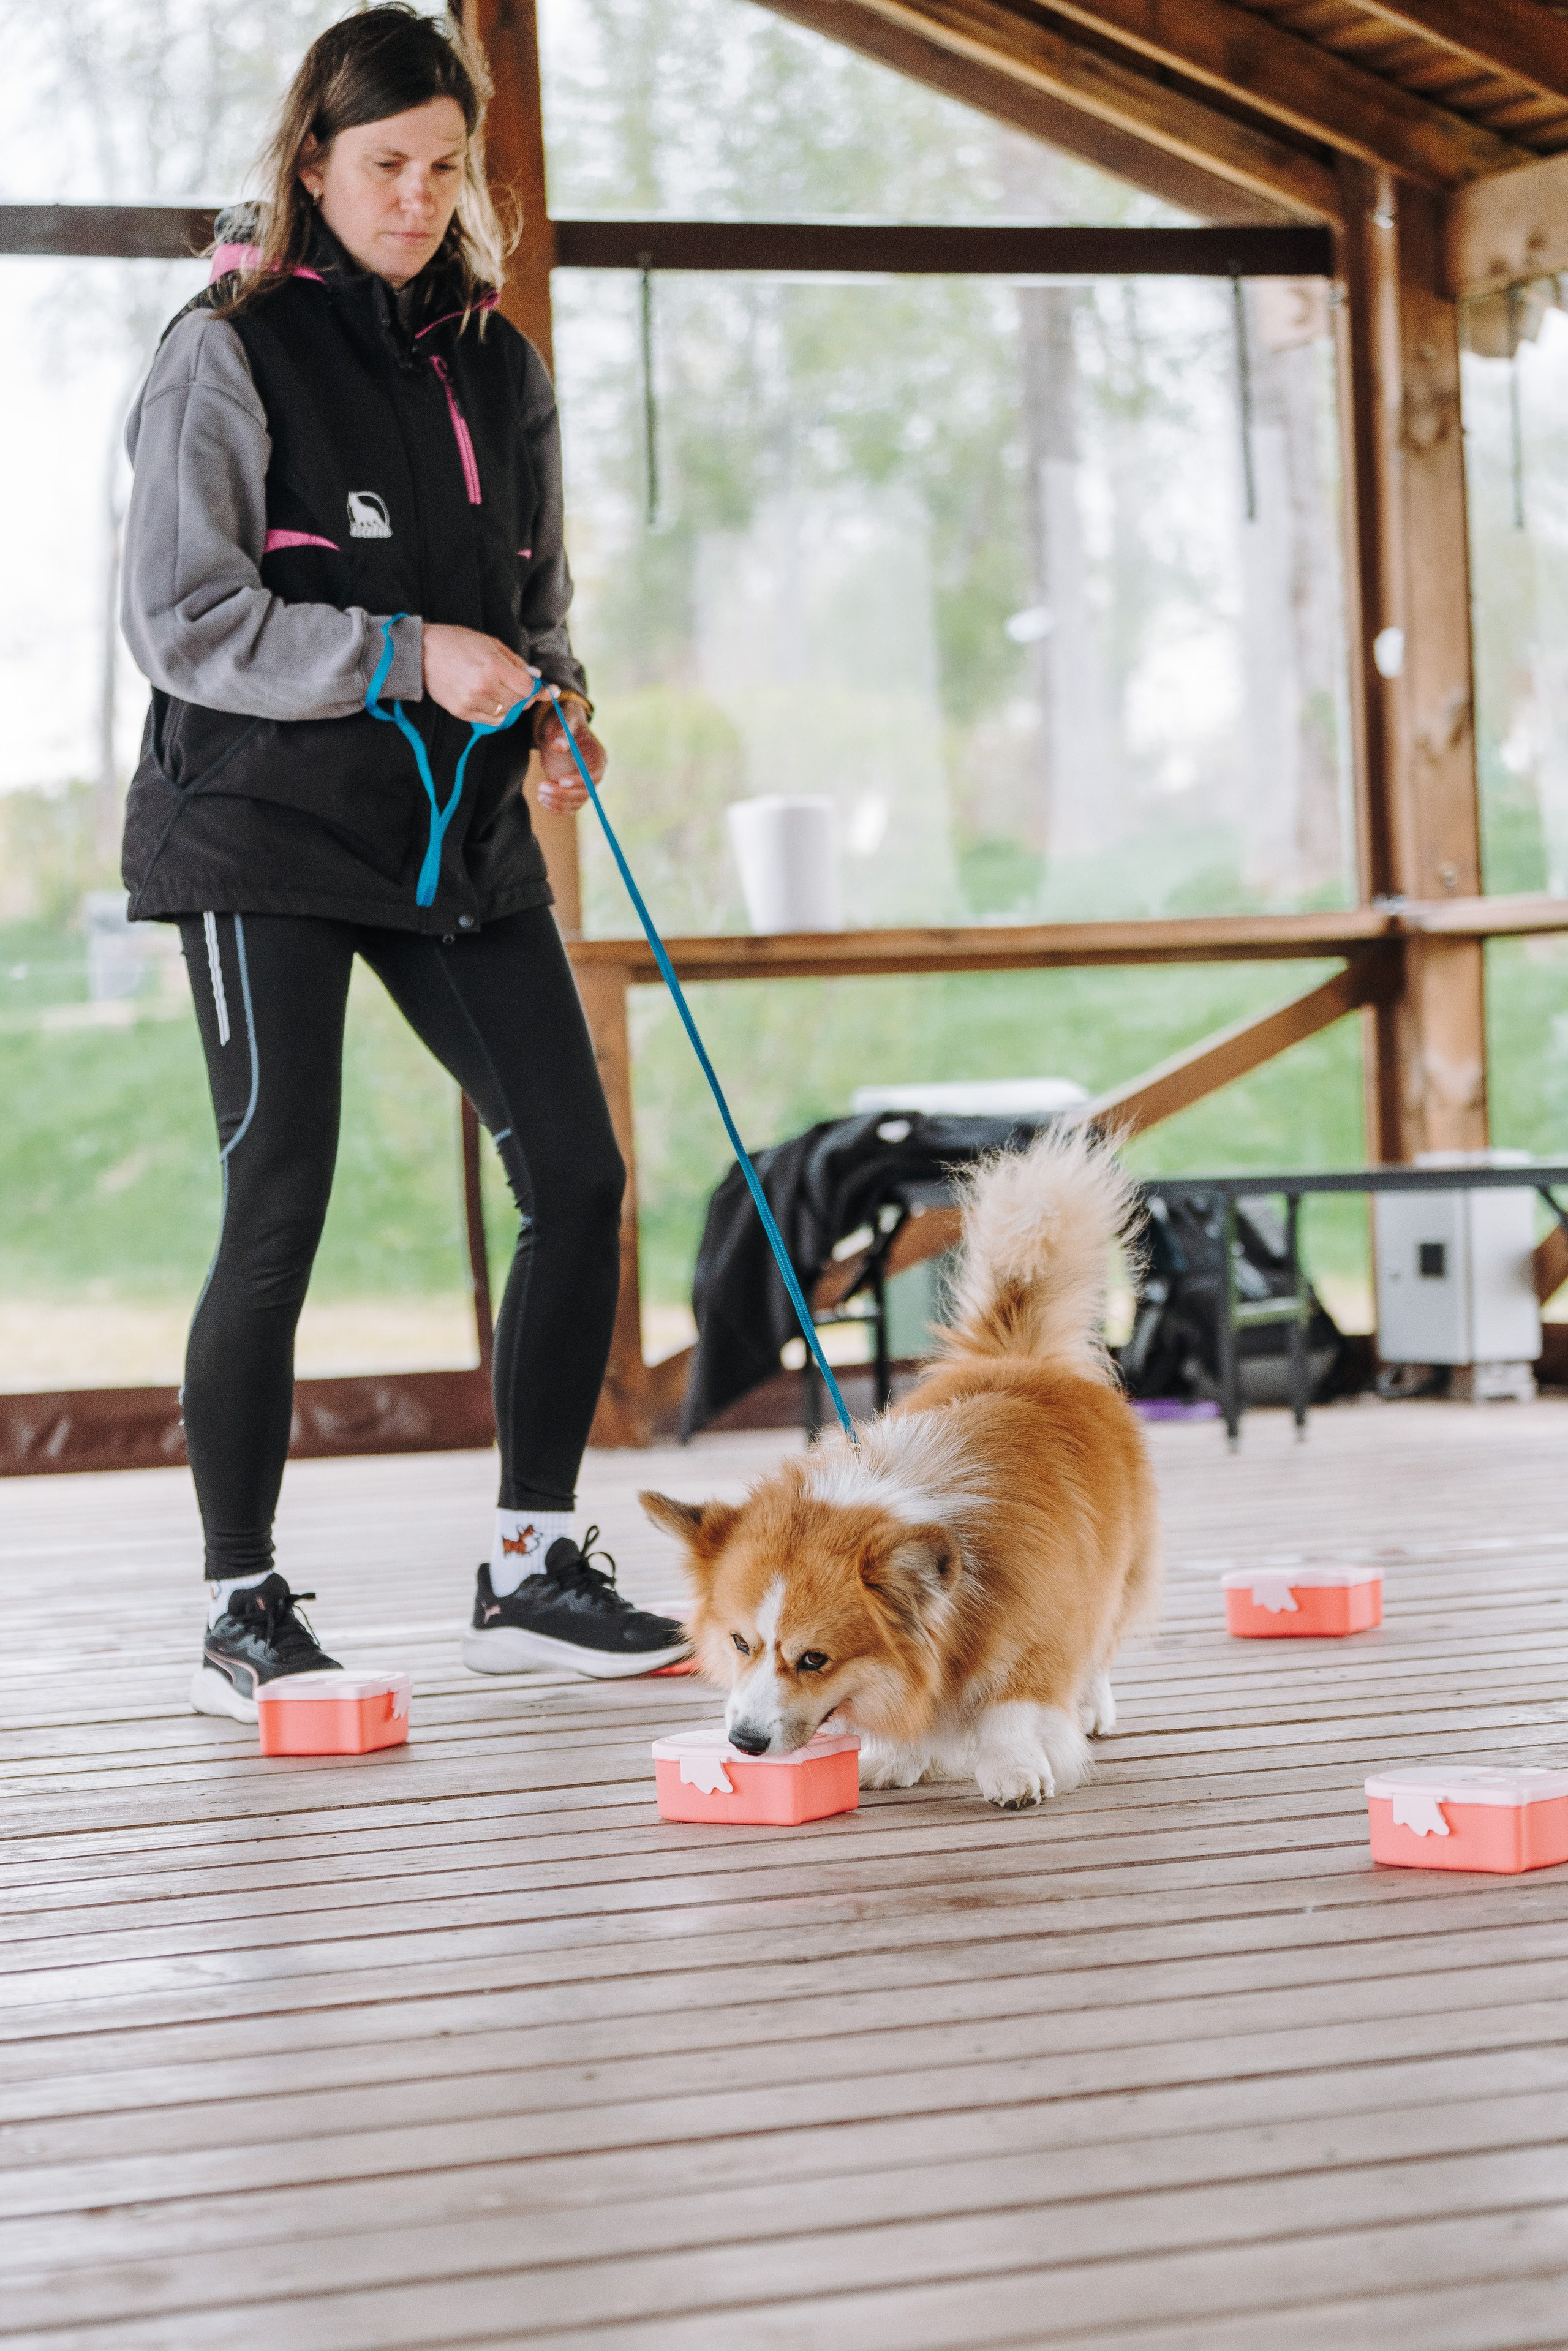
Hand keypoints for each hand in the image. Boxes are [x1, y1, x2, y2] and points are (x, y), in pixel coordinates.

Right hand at [421, 622, 538, 726]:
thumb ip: (515, 662)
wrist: (422, 652)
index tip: (548, 691)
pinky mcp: (462, 712)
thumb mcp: (490, 643)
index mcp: (493, 666)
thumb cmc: (457, 643)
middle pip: (519, 703)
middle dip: (524, 697)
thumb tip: (536, 676)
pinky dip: (496, 714)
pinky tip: (491, 700)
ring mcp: (472, 702)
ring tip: (501, 691)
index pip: (528, 688)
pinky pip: (490, 722)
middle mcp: (484, 687)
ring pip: (506, 714)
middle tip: (520, 688)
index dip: (540, 690)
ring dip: (510, 706)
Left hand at [535, 697, 606, 813]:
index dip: (580, 782)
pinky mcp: (571, 789)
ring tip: (540, 793)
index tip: (562, 780)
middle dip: (564, 795)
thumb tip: (558, 746)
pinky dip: (557, 808)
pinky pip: (568, 806)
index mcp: (598, 756)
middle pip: (586, 793)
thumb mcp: (564, 718)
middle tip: (542, 787)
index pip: (595, 776)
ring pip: (576, 802)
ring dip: (558, 803)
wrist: (558, 725)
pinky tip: (542, 800)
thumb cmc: (564, 719)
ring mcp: (582, 783)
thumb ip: (561, 731)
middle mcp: (593, 773)